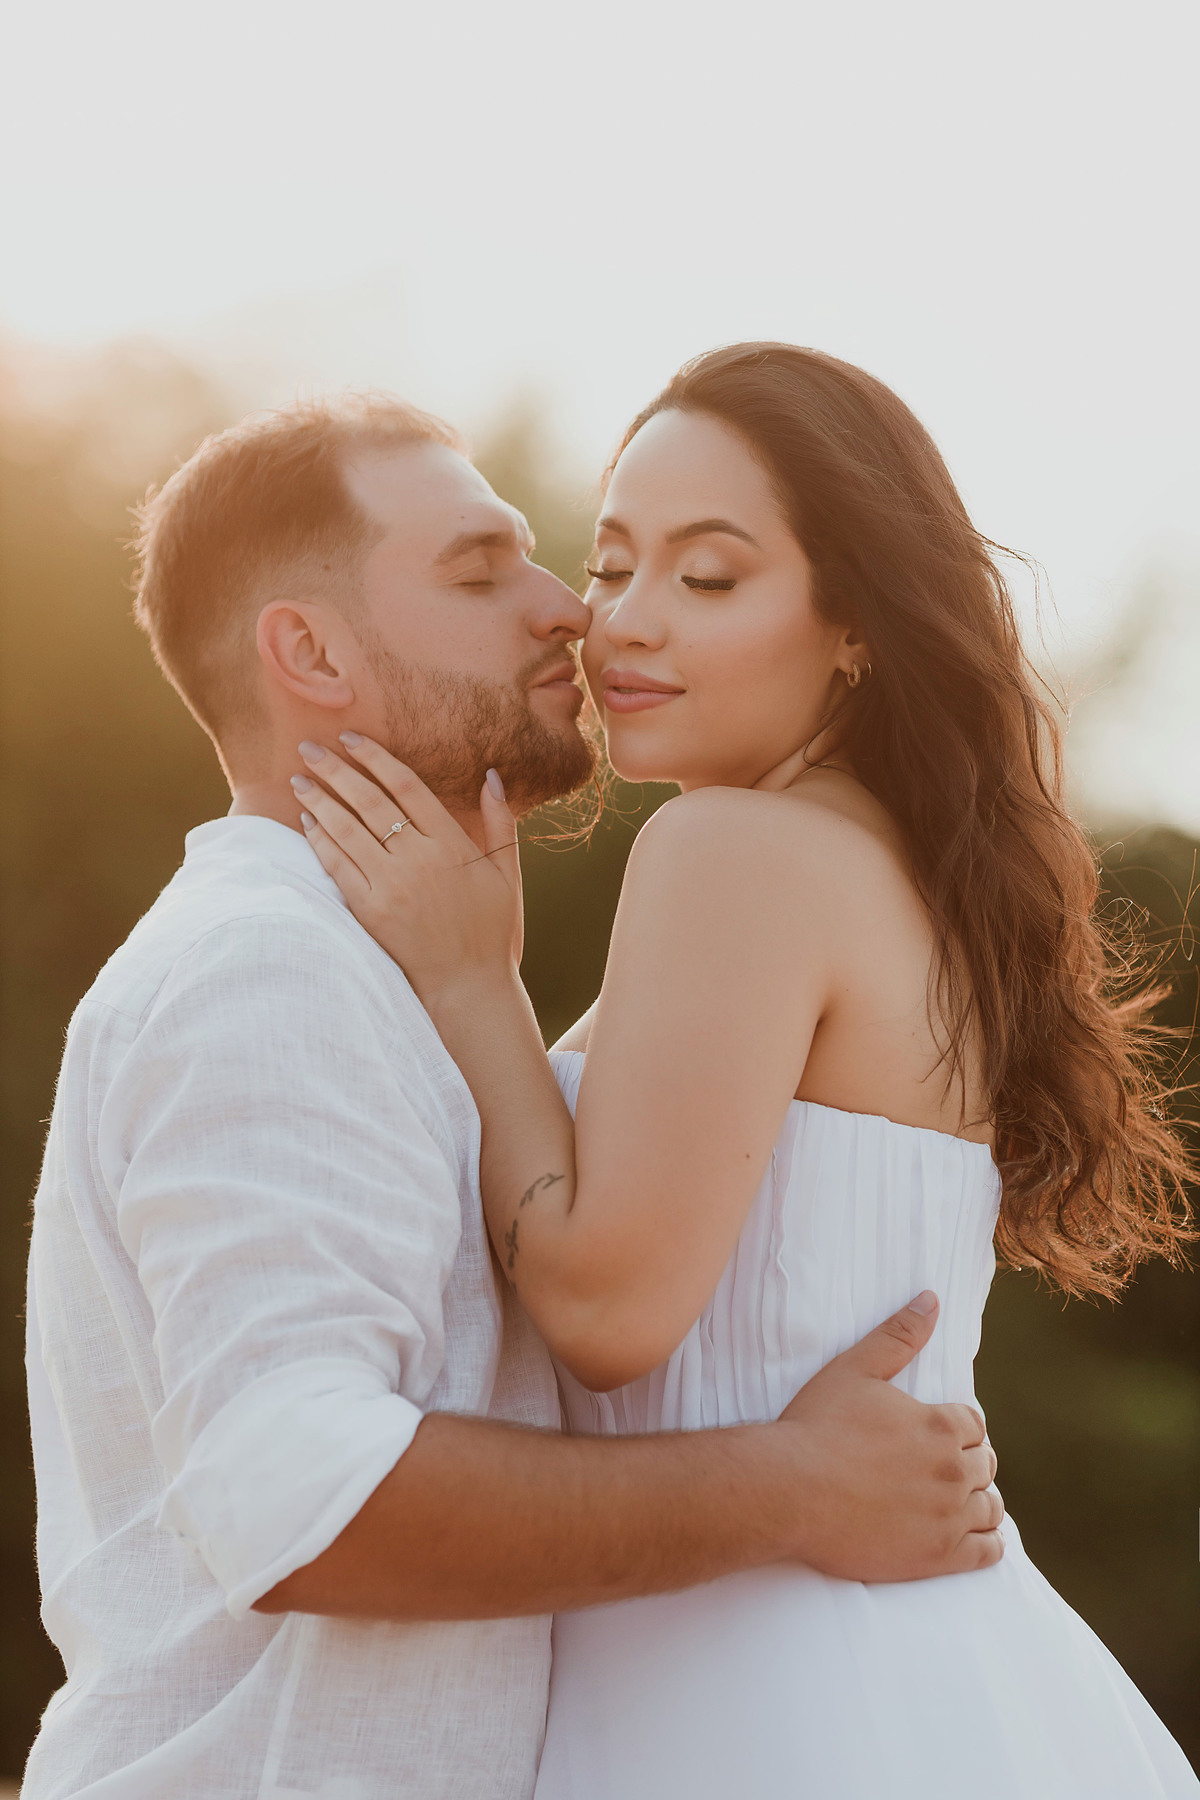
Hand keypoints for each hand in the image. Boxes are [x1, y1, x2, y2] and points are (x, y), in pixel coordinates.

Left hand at [292, 736, 522, 1001]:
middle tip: (309, 747)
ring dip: (319, 801)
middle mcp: (420, 859)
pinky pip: (338, 868)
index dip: (376, 758)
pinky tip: (307, 823)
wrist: (470, 989)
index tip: (352, 738)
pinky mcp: (371, 912)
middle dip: (336, 769)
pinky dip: (320, 842)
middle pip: (369, 801)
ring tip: (299, 779)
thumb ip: (500, 822)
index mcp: (453, 844)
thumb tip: (490, 775)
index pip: (406, 786)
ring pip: (347, 830)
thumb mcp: (507, 874)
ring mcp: (392, 886)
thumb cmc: (492, 932)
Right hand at [778, 1291, 1002, 1581]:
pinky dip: (988, 1543)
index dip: (958, 1427)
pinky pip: (987, 1552)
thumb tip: (931, 1299)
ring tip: (957, 1501)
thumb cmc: (816, 1426)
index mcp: (940, 1425)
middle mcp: (954, 1470)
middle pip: (985, 1463)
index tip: (940, 1435)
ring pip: (990, 1507)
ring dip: (979, 1501)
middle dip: (968, 1462)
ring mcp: (949, 1516)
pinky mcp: (939, 1557)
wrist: (788, 1491)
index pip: (974, 1423)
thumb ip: (898, 1334)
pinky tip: (975, 1538)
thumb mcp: (854, 1369)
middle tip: (942, 1468)